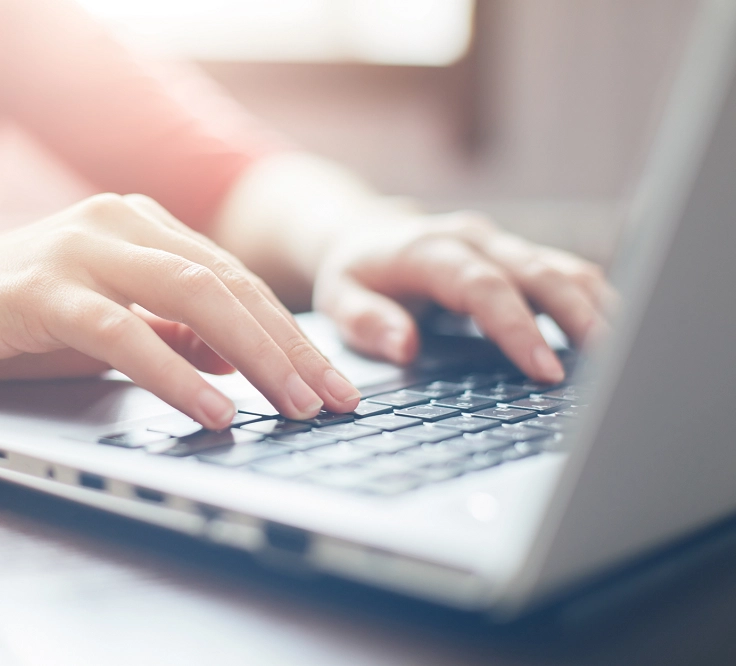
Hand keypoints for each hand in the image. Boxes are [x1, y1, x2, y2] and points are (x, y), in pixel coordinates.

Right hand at [0, 193, 360, 428]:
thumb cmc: (10, 318)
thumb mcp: (107, 324)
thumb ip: (170, 331)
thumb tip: (238, 359)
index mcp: (141, 224)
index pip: (236, 279)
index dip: (291, 332)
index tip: (332, 383)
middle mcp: (118, 222)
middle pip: (229, 284)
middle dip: (290, 347)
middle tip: (333, 401)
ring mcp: (78, 248)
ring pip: (191, 296)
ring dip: (253, 356)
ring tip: (293, 407)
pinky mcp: (39, 289)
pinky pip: (124, 331)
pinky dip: (176, 373)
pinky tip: (214, 411)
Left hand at [313, 211, 615, 382]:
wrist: (364, 233)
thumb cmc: (354, 273)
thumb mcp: (338, 298)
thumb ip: (365, 321)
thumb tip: (405, 346)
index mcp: (428, 249)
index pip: (482, 286)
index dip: (517, 326)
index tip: (544, 369)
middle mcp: (472, 239)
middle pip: (535, 271)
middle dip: (574, 315)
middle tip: (607, 362)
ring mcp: (499, 243)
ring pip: (559, 267)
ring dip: (594, 306)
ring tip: (626, 352)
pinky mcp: (516, 254)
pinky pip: (564, 270)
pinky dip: (592, 298)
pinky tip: (615, 331)